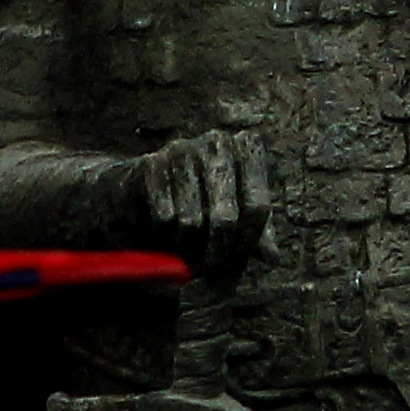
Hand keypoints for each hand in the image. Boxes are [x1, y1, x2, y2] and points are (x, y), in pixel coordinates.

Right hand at [139, 129, 273, 274]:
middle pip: (227, 217)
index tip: (238, 257)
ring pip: (193, 221)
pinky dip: (163, 235)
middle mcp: (218, 143)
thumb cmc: (193, 202)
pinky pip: (165, 217)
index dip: (248, 241)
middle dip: (217, 251)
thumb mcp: (232, 217)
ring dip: (187, 247)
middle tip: (209, 267)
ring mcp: (184, 149)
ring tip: (184, 248)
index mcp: (245, 148)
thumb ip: (255, 235)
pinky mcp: (152, 164)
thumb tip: (275, 258)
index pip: (258, 206)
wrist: (134, 190)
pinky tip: (162, 231)